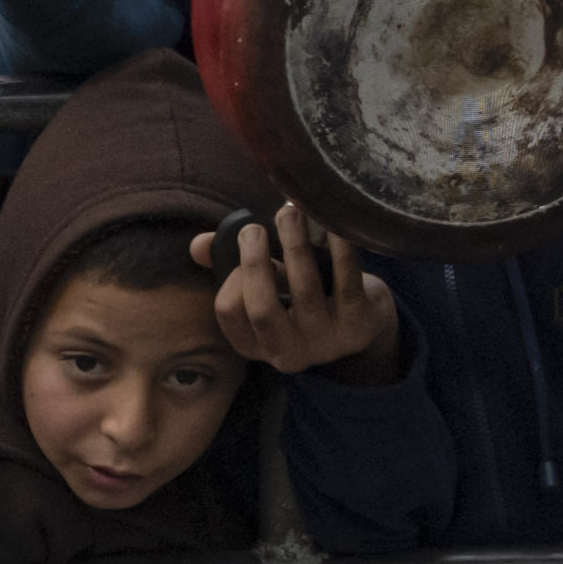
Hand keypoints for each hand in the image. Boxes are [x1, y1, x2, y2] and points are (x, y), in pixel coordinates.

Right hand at [204, 200, 395, 378]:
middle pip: (262, 309)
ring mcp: (325, 342)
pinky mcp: (358, 325)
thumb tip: (199, 245)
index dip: (231, 276)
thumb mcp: (267, 286)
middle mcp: (288, 352)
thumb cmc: (303, 297)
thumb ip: (230, 265)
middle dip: (255, 262)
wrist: (363, 321)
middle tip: (255, 228)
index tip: (242, 245)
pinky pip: (347, 281)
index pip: (229, 312)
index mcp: (257, 344)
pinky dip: (340, 248)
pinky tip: (333, 225)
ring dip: (295, 244)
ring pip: (305, 290)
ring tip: (291, 212)